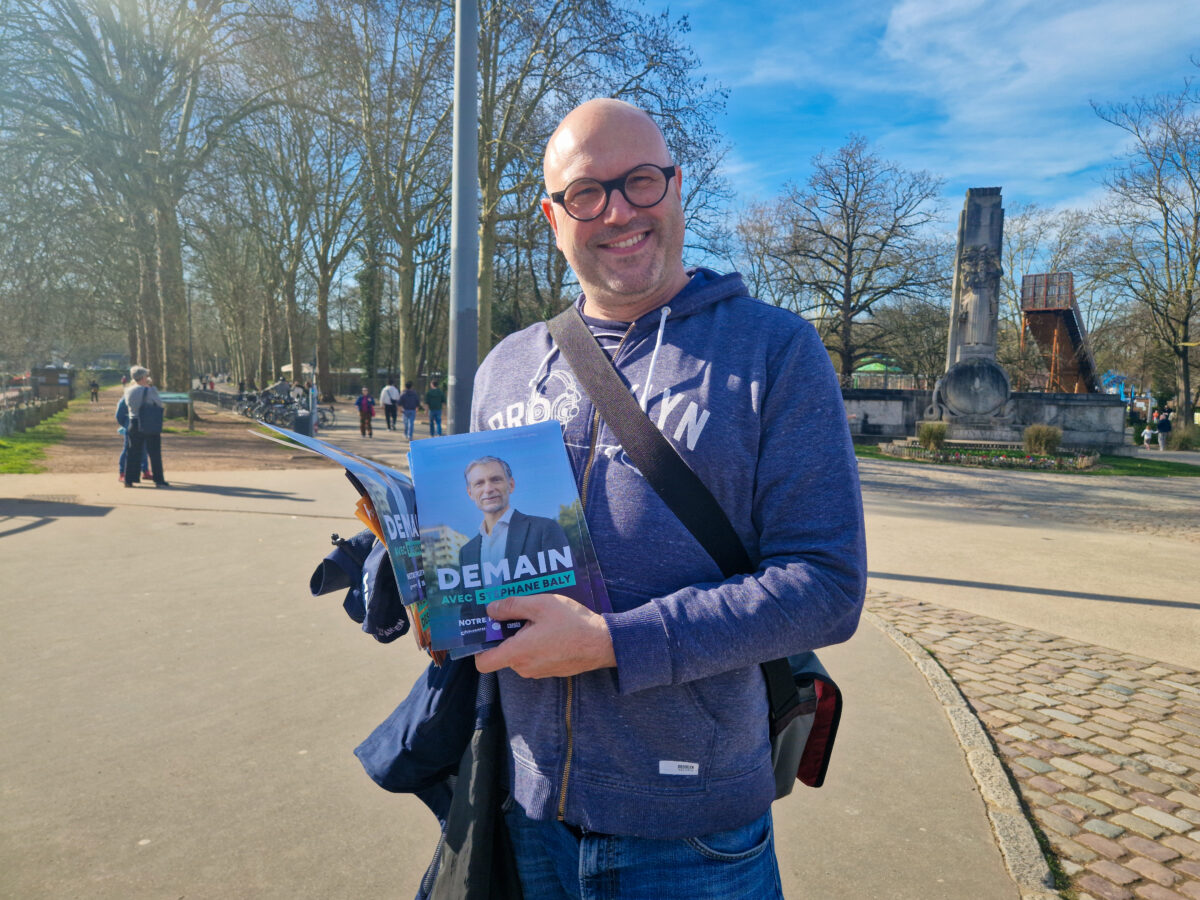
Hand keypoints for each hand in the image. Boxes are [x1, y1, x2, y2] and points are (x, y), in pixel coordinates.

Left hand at [475, 593, 615, 677]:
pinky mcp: (550, 671)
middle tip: (521, 615)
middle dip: (507, 635)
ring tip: (540, 620)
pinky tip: (551, 630)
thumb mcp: (540, 604)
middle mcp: (524, 667)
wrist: (602, 643)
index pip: (483, 663)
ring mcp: (538, 672)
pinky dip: (536, 645)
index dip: (479, 647)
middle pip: (502, 653)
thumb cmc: (572, 623)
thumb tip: (490, 610)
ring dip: (523, 639)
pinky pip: (533, 658)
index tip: (487, 630)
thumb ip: (511, 606)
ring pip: (519, 655)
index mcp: (518, 653)